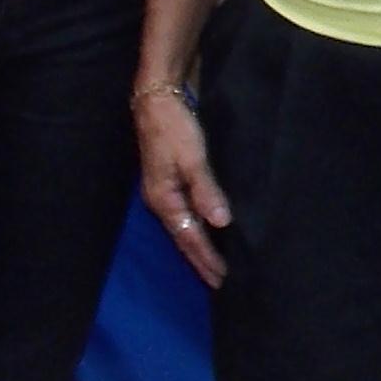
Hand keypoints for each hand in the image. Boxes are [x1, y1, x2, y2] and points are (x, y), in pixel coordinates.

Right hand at [138, 86, 230, 288]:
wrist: (157, 97)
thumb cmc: (174, 127)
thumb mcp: (192, 159)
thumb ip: (206, 191)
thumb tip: (221, 223)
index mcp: (164, 200)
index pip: (189, 239)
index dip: (207, 258)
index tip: (224, 278)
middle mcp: (162, 200)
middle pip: (184, 238)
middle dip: (201, 260)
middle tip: (221, 283)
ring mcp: (165, 190)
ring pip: (185, 226)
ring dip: (200, 246)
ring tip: (216, 263)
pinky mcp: (173, 178)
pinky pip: (187, 211)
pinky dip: (199, 225)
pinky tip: (210, 228)